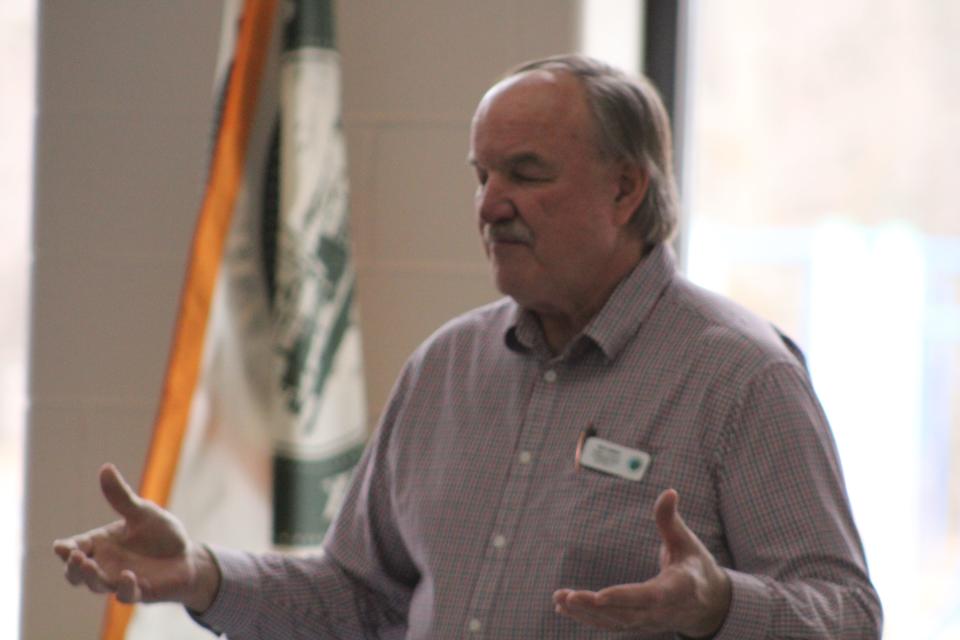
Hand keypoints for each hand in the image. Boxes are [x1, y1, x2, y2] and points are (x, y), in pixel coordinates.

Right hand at [52, 464, 219, 611]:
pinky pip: (125, 595)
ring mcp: (119, 580)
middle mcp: (105, 564)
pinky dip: (124, 587)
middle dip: (72, 567)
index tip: (62, 547)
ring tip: (89, 565)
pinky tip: (128, 576)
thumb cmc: (160, 533)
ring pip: (96, 585)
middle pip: (76, 573)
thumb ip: (121, 497)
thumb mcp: (142, 512)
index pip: (74, 548)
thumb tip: (106, 468)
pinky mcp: (139, 592)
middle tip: (75, 556)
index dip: (64, 549)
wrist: (188, 555)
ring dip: (91, 577)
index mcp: (100, 544)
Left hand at [553, 489, 730, 637]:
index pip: (650, 596)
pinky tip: (564, 608)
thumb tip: (670, 491)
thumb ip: (671, 520)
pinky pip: (611, 625)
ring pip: (615, 622)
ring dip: (585, 614)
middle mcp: (663, 612)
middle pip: (626, 614)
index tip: (600, 596)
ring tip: (559, 600)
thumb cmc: (695, 566)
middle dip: (595, 607)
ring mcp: (650, 623)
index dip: (625, 597)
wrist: (709, 605)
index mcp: (679, 589)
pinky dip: (588, 619)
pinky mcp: (638, 625)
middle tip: (567, 597)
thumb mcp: (686, 542)